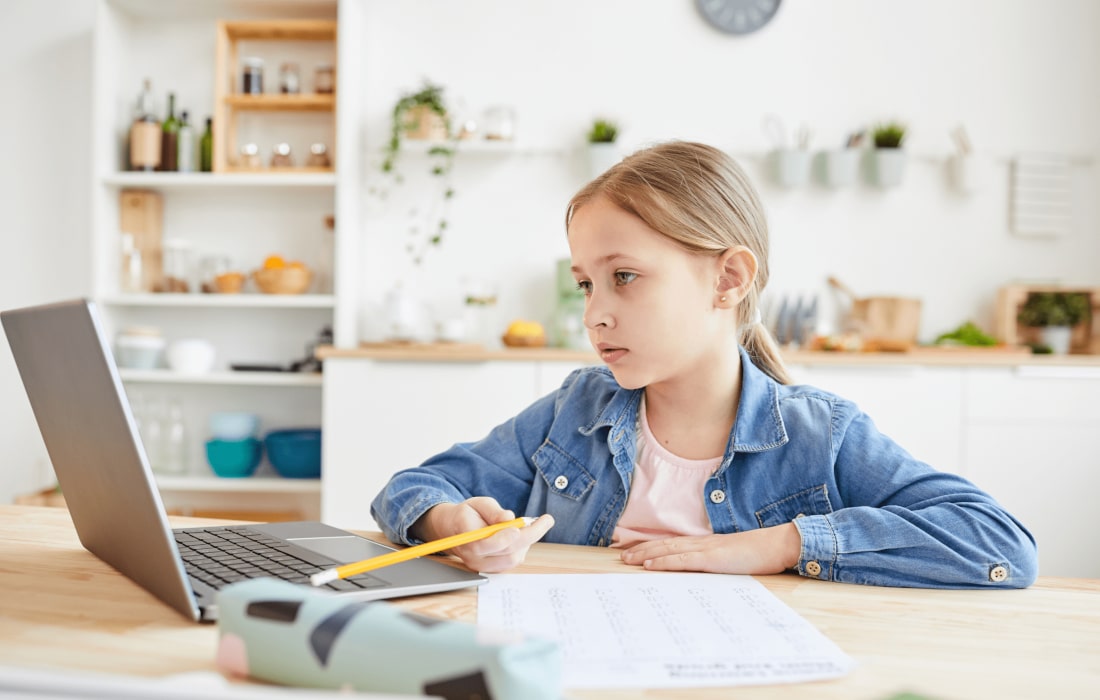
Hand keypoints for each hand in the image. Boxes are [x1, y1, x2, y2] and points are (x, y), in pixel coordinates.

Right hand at [414, 497, 554, 572]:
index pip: (485, 544)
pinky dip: (523, 548)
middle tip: (546, 520)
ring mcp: (482, 566)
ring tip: (533, 525)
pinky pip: (512, 562)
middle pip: (506, 552)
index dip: (503, 538)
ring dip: (528, 542)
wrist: (455, 529)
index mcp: (465, 537)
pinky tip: (524, 535)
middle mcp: (473, 556)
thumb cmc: (468, 514)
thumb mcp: (479, 504)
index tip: (519, 525)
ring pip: (512, 559)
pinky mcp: (492, 569)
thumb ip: (492, 511)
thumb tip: (509, 518)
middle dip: (530, 535)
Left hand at [620, 523, 800, 574]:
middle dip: (642, 550)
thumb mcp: (731, 560)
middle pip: (665, 545)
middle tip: (621, 556)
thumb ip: (715, 563)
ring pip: (668, 551)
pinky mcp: (711, 558)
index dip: (652, 547)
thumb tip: (702, 572)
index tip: (634, 551)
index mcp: (705, 544)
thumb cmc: (757, 554)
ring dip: (646, 554)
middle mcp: (701, 543)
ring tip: (628, 560)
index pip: (672, 545)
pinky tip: (650, 565)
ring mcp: (705, 549)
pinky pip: (682, 560)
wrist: (776, 545)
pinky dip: (664, 562)